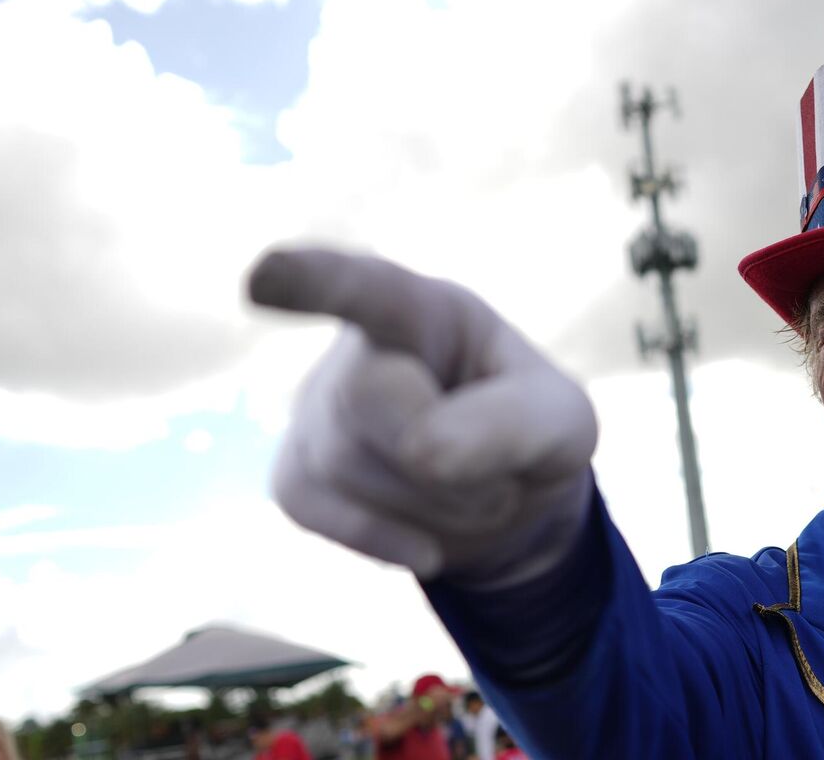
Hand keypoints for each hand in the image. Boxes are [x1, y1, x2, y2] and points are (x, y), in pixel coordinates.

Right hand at [249, 246, 597, 584]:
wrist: (508, 495)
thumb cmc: (532, 432)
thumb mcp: (561, 424)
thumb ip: (512, 425)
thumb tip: (424, 452)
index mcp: (428, 310)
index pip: (368, 287)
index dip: (314, 280)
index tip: (262, 278)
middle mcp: (359, 346)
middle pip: (368, 396)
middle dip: (442, 456)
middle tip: (503, 483)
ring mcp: (317, 408)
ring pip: (344, 466)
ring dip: (431, 503)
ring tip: (474, 496)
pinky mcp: (296, 472)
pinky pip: (313, 509)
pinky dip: (382, 538)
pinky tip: (425, 545)